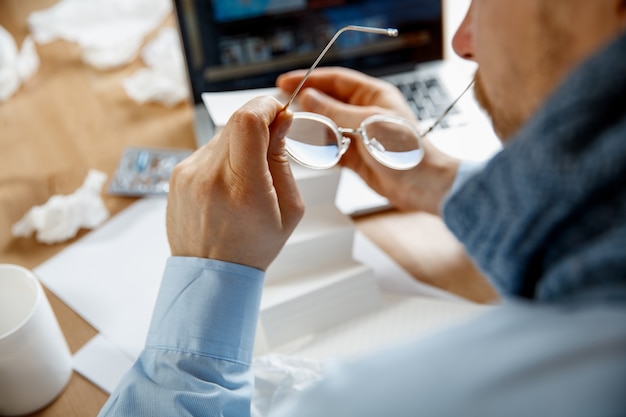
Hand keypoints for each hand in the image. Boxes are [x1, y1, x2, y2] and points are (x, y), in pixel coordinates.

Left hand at [166, 96, 304, 270]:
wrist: (212, 274)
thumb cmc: (253, 246)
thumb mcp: (289, 209)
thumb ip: (283, 160)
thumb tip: (281, 122)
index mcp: (242, 187)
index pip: (248, 120)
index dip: (266, 106)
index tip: (279, 112)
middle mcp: (209, 175)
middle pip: (235, 121)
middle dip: (258, 122)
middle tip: (271, 140)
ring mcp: (188, 174)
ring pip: (221, 135)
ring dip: (240, 142)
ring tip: (248, 175)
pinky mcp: (177, 175)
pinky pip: (206, 150)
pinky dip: (223, 156)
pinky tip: (229, 184)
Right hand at [277, 67, 459, 213]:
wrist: (421, 185)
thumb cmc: (406, 151)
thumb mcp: (368, 125)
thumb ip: (335, 112)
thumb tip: (309, 98)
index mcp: (373, 95)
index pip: (336, 80)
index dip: (310, 79)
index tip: (286, 82)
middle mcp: (365, 112)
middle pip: (328, 102)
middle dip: (306, 105)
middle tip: (284, 109)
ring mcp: (359, 134)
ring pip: (326, 126)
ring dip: (311, 128)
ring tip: (293, 130)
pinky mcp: (355, 155)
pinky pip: (330, 147)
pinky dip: (318, 148)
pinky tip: (307, 149)